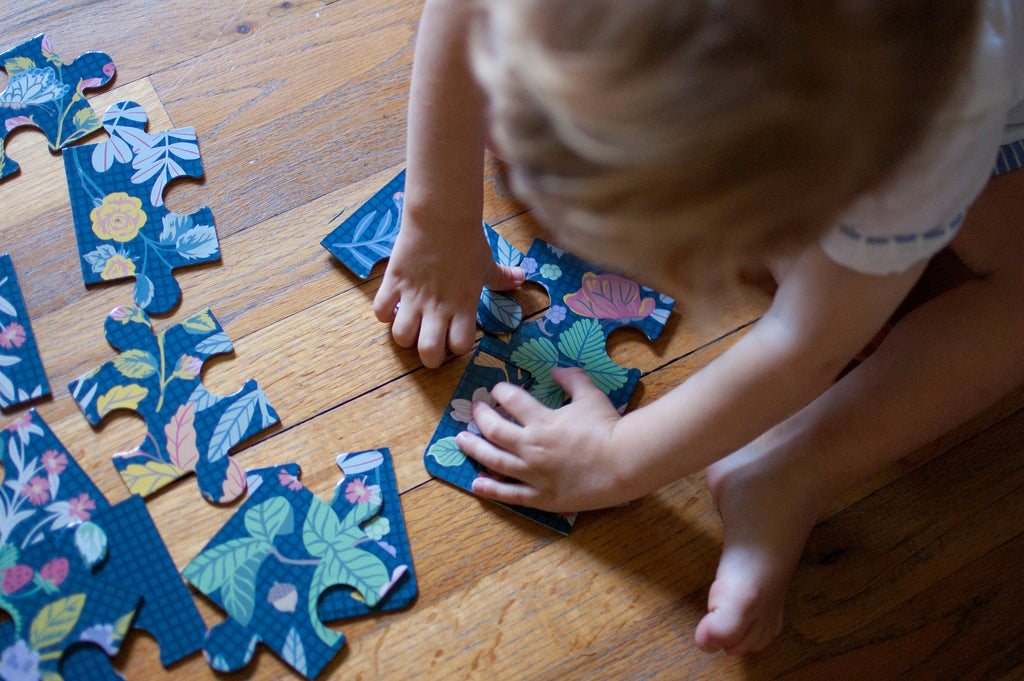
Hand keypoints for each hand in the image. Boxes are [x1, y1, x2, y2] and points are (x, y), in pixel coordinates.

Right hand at [374, 212, 522, 367]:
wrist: (441, 216)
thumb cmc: (467, 241)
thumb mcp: (487, 263)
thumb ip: (501, 278)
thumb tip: (521, 279)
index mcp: (463, 306)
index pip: (459, 347)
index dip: (457, 348)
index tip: (455, 337)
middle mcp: (438, 308)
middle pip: (428, 353)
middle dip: (429, 357)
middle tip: (430, 343)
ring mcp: (413, 296)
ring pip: (401, 337)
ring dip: (405, 336)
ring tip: (411, 324)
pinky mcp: (394, 282)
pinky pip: (381, 311)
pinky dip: (384, 314)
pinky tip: (394, 306)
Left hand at [455, 367, 634, 512]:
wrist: (624, 463)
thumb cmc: (608, 427)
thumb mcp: (591, 395)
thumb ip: (572, 379)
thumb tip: (556, 370)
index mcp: (542, 420)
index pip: (511, 400)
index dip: (502, 391)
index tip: (498, 389)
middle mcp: (530, 446)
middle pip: (494, 430)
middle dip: (481, 416)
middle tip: (475, 409)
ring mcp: (533, 474)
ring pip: (494, 461)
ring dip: (475, 449)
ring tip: (462, 441)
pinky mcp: (541, 496)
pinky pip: (510, 494)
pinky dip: (491, 489)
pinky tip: (477, 484)